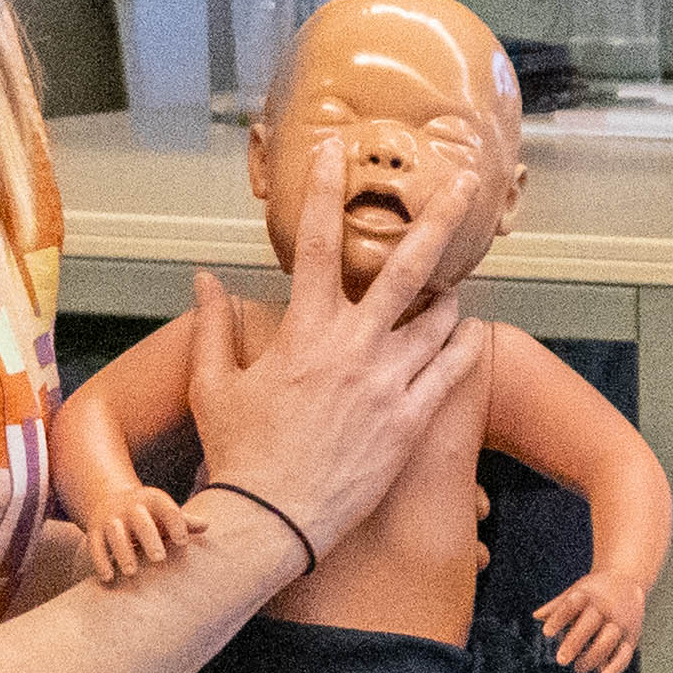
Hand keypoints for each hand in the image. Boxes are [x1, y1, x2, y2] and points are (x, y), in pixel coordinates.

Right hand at [82, 482, 197, 579]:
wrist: (110, 499)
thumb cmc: (149, 515)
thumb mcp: (165, 512)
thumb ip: (185, 521)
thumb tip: (207, 525)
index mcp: (153, 501)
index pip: (168, 510)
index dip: (176, 524)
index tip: (183, 543)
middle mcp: (131, 508)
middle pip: (141, 521)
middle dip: (149, 538)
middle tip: (159, 559)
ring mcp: (111, 519)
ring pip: (115, 533)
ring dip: (122, 551)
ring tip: (131, 572)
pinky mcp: (95, 530)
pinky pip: (95, 545)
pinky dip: (100, 561)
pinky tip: (108, 577)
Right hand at [177, 137, 483, 557]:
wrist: (270, 521)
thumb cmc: (237, 453)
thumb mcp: (213, 386)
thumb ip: (212, 326)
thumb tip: (203, 278)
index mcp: (304, 331)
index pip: (315, 244)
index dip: (323, 191)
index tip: (334, 151)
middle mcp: (354, 347)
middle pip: (407, 267)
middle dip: (438, 219)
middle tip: (463, 185)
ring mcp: (388, 384)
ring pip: (438, 319)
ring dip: (447, 297)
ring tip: (451, 288)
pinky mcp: (410, 422)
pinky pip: (451, 372)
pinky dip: (463, 348)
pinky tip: (470, 335)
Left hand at [532, 567, 643, 672]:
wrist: (628, 580)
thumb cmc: (595, 590)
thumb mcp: (577, 590)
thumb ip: (557, 605)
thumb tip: (536, 616)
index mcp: (588, 594)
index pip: (571, 604)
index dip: (559, 618)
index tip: (547, 633)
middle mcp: (605, 607)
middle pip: (590, 623)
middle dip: (575, 642)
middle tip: (561, 660)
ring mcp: (620, 622)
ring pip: (608, 640)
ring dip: (593, 657)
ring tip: (578, 668)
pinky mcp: (631, 636)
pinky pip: (625, 653)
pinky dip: (615, 667)